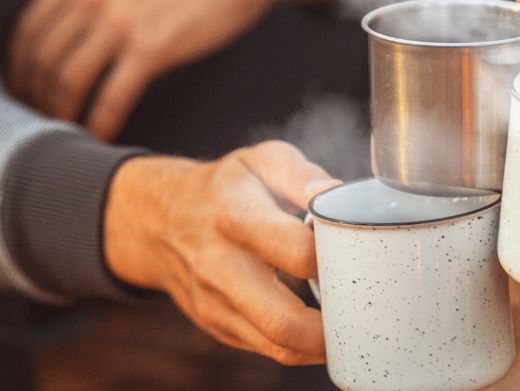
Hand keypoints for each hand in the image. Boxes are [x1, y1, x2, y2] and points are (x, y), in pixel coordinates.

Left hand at [9, 0, 274, 140]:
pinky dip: (99, 121)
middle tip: (38, 119)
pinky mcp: (151, 48)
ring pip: (68, 80)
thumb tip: (69, 36)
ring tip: (63, 131)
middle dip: (34, 95)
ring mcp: (119, 23)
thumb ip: (93, 1)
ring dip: (60, 112)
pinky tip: (99, 136)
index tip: (22, 89)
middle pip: (43, 58)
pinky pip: (111, 96)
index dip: (19, 66)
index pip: (30, 29)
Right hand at [104, 141, 341, 364]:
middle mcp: (220, 267)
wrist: (158, 220)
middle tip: (361, 306)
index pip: (298, 254)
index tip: (354, 253)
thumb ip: (301, 174)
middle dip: (335, 325)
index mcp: (236, 218)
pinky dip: (303, 344)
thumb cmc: (223, 188)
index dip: (336, 257)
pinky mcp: (217, 326)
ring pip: (280, 346)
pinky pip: (269, 350)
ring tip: (347, 319)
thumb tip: (335, 195)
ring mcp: (215, 304)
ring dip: (322, 342)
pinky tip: (319, 324)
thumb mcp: (258, 161)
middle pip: (285, 321)